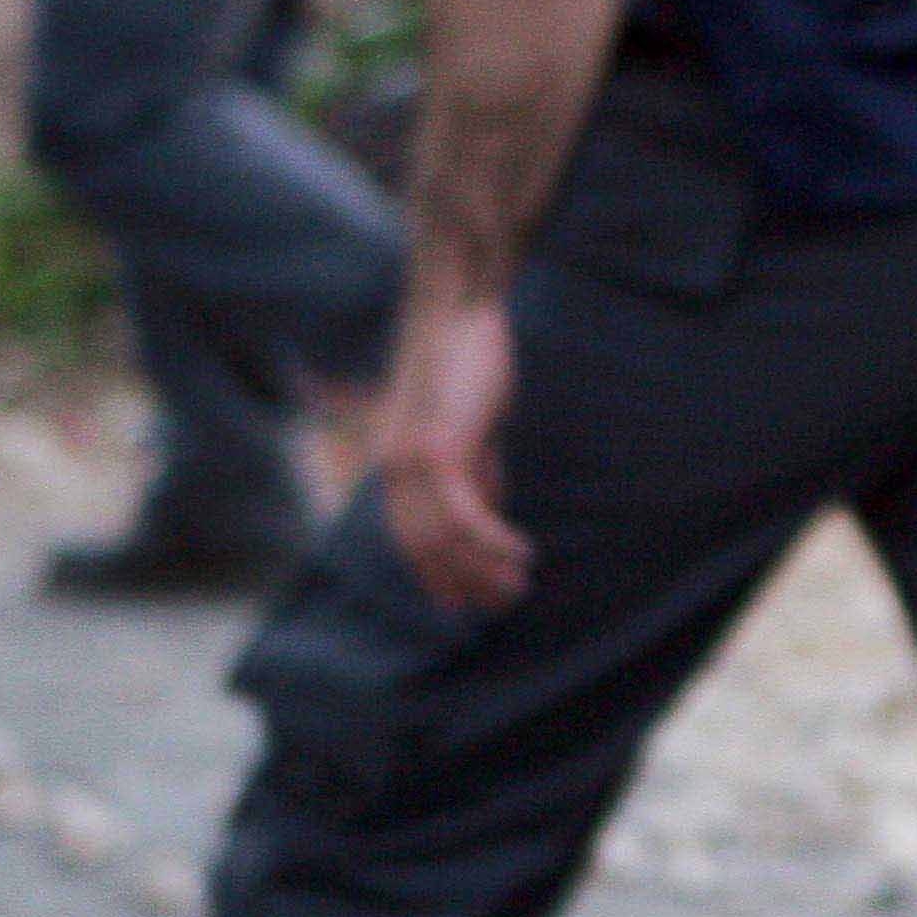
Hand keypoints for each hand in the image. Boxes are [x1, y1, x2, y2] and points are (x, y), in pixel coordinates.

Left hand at [374, 292, 530, 614]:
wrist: (462, 311)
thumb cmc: (468, 363)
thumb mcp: (470, 431)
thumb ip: (474, 473)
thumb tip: (487, 518)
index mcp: (394, 465)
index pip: (410, 541)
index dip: (438, 578)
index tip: (471, 605)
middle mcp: (393, 469)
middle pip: (424, 549)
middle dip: (465, 584)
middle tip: (506, 603)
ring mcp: (411, 461)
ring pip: (444, 539)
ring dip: (484, 570)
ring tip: (519, 587)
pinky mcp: (440, 449)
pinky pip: (465, 513)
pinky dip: (493, 540)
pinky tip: (522, 552)